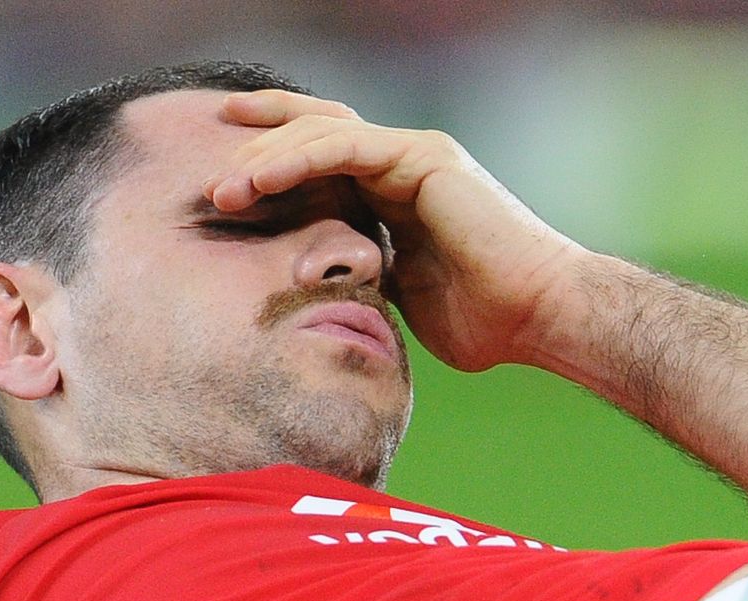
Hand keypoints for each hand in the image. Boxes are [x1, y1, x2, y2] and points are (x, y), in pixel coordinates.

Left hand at [206, 90, 586, 373]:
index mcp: (399, 192)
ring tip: (222, 190)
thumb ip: (367, 281)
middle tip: (207, 182)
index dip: (271, 163)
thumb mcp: (404, 300)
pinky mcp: (424, 157)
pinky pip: (345, 146)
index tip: (222, 183)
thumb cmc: (489, 323)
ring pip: (321, 133)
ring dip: (265, 158)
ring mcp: (415, 155)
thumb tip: (322, 296)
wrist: (540, 317)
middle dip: (254, 148)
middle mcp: (406, 162)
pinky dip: (298, 158)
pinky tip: (260, 179)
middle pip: (313, 132)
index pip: (322, 161)